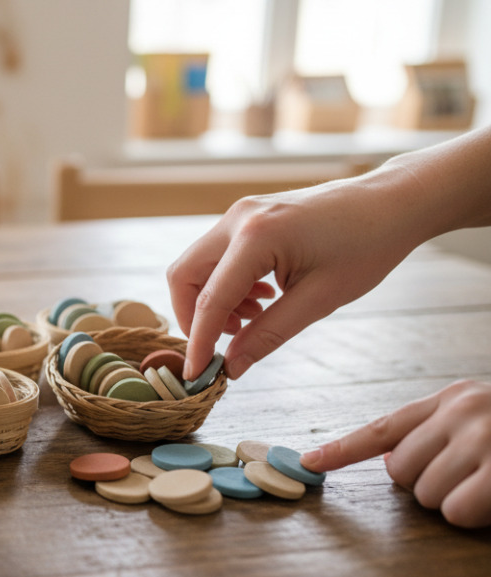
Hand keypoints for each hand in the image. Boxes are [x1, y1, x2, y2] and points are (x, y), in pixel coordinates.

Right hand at [166, 180, 420, 380]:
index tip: (195, 374)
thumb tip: (233, 367)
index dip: (199, 341)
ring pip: (199, 265)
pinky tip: (264, 298)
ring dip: (214, 301)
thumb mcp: (320, 299)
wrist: (392, 203)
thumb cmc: (367, 246)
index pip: (210, 298)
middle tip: (224, 344)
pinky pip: (220, 255)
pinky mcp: (249, 217)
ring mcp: (241, 214)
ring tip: (256, 320)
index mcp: (256, 236)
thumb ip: (269, 334)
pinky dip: (228, 284)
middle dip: (195, 317)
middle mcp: (238, 219)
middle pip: (184, 274)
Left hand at [302, 381, 490, 527]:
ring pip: (425, 494)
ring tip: (483, 482)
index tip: (308, 462)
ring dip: (450, 501)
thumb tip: (389, 460)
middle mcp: (462, 412)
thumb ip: (431, 433)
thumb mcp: (476, 420)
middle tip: (464, 476)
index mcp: (450, 398)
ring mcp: (483, 439)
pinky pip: (456, 511)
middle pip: (399, 470)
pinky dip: (470, 514)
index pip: (383, 429)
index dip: (342, 450)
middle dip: (424, 484)